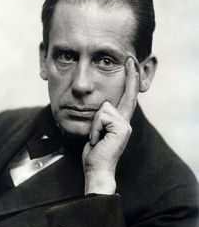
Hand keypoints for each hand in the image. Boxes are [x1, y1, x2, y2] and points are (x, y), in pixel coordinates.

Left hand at [82, 57, 138, 194]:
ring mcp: (125, 124)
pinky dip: (95, 129)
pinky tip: (98, 140)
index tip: (130, 63)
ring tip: (96, 137)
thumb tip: (104, 106)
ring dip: (94, 124)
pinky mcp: (122, 128)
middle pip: (124, 94)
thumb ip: (103, 117)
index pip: (127, 96)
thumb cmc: (95, 151)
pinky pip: (102, 116)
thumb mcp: (98, 130)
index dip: (131, 79)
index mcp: (120, 120)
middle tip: (130, 57)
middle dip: (130, 74)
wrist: (97, 169)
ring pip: (104, 107)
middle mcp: (126, 121)